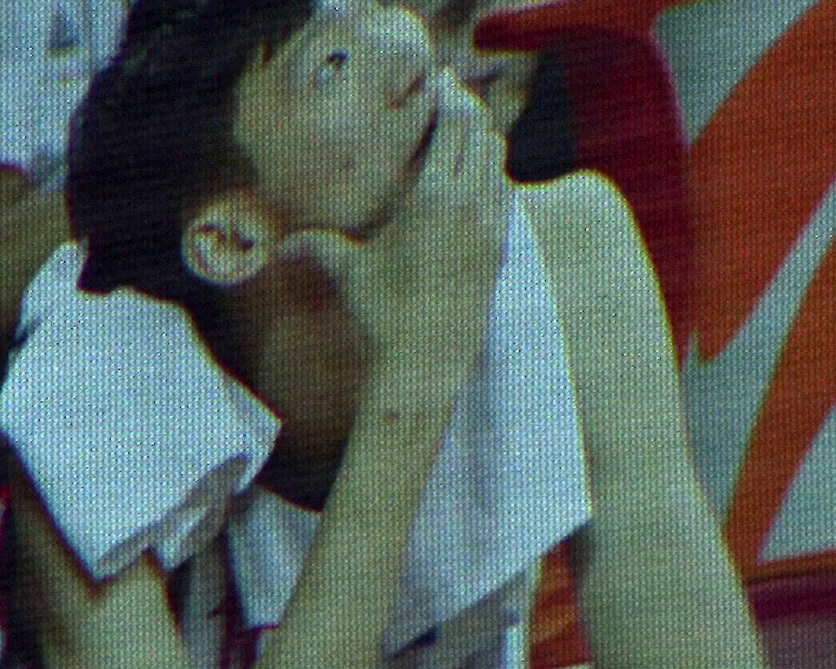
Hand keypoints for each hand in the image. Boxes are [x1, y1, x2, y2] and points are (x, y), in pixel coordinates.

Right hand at [278, 70, 509, 381]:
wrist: (425, 364)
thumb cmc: (382, 314)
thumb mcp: (347, 270)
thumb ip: (316, 244)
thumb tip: (275, 244)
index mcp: (434, 197)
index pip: (452, 128)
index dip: (449, 99)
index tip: (440, 82)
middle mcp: (470, 207)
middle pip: (480, 136)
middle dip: (466, 113)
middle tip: (451, 97)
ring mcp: (491, 229)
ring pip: (498, 164)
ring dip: (483, 143)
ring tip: (466, 129)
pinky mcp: (501, 251)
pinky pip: (506, 197)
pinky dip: (496, 176)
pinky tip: (484, 173)